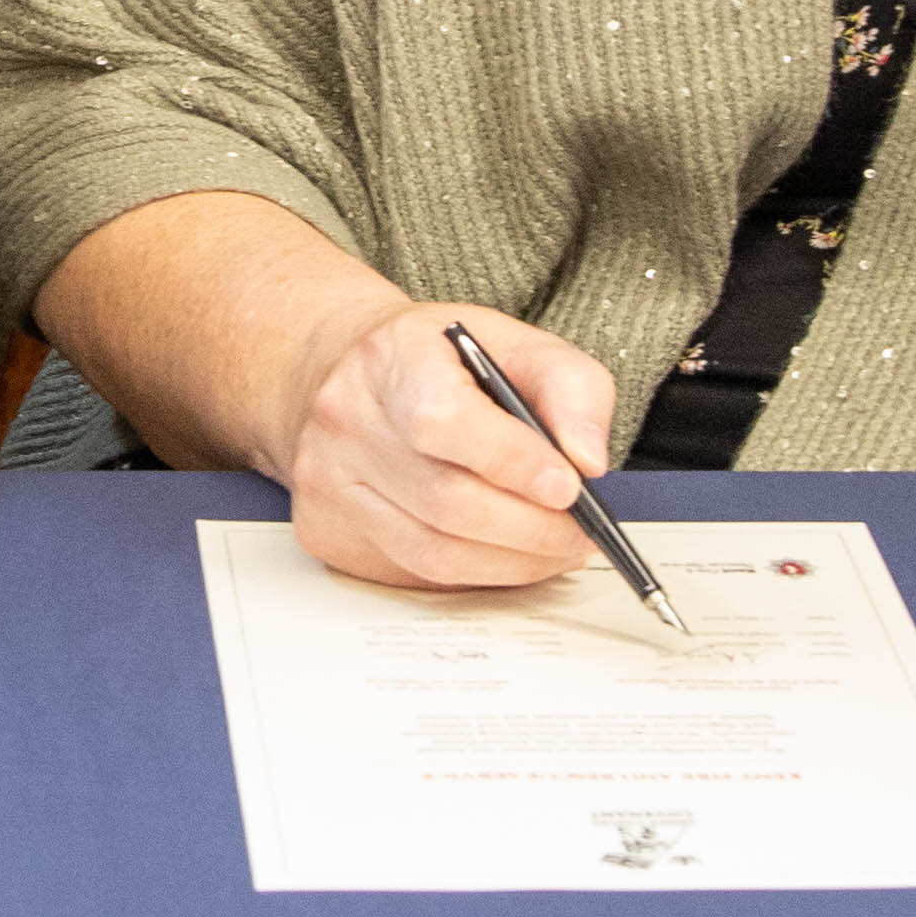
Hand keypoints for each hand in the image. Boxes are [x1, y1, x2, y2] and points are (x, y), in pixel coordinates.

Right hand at [276, 300, 619, 594]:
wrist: (357, 376)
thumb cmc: (441, 362)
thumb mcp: (517, 344)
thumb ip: (570, 388)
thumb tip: (587, 460)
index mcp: (393, 357)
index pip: (445, 421)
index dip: (513, 463)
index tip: (570, 486)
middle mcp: (347, 419)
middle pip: (446, 500)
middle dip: (532, 528)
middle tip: (582, 533)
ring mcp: (329, 479)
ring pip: (433, 550)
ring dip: (512, 562)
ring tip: (557, 548)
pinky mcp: (328, 528)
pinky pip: (417, 570)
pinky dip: (478, 572)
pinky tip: (509, 554)